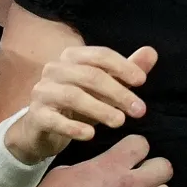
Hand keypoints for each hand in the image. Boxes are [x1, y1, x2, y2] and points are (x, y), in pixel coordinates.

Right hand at [6, 45, 156, 162]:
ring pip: (73, 96)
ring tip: (120, 122)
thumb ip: (126, 71)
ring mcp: (42, 92)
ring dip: (100, 109)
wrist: (42, 129)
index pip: (100, 55)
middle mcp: (54, 69)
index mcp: (72, 57)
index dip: (122, 66)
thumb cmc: (77, 105)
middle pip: (90, 75)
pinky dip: (73, 127)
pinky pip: (54, 119)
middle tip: (139, 110)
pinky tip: (90, 134)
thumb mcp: (104, 88)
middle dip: (117, 92)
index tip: (142, 81)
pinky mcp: (36, 115)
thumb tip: (151, 52)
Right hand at [29, 134, 172, 186]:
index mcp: (111, 166)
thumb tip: (94, 168)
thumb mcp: (65, 171)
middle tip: (142, 175)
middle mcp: (130, 186)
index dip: (137, 147)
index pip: (141, 144)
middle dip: (154, 168)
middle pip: (164, 168)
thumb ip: (88, 166)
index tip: (131, 154)